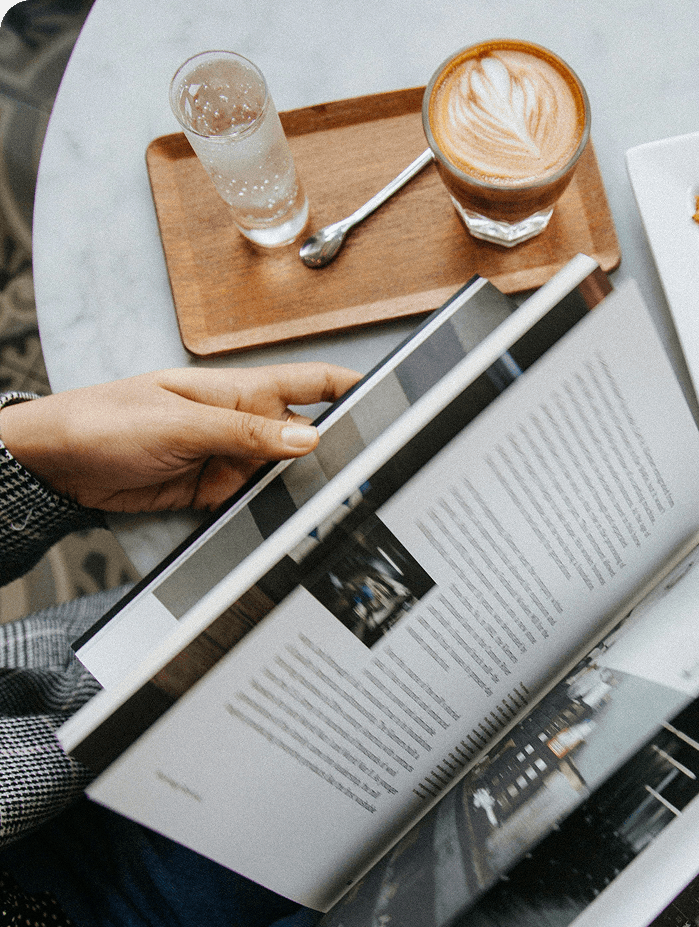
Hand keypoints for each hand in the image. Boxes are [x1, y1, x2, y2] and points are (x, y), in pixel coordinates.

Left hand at [0, 363, 359, 512]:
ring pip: (287, 475)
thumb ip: (247, 432)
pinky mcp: (216, 493)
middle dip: (339, 450)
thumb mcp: (180, 423)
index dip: (354, 387)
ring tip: (331, 502)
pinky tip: (286, 522)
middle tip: (368, 470)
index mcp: (240, 391)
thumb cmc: (103, 421)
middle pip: (309, 434)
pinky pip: (256, 504)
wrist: (54, 465)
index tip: (393, 399)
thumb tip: (309, 437)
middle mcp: (244, 424)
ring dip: (304, 489)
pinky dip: (271, 514)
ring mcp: (232, 459)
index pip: (313, 382)